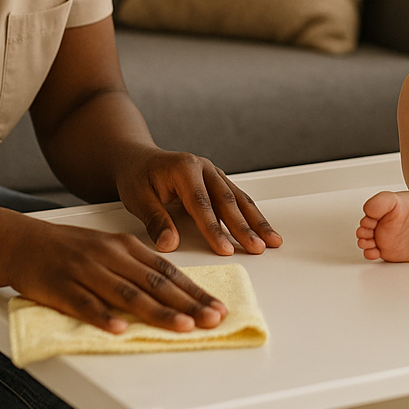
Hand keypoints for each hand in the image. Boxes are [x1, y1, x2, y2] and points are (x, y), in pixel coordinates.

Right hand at [7, 217, 228, 333]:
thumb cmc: (70, 249)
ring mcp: (85, 270)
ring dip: (156, 311)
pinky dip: (102, 316)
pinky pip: (84, 302)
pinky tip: (119, 328)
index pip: (167, 271)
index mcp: (125, 247)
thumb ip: (137, 268)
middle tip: (211, 319)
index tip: (217, 307)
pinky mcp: (61, 285)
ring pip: (126, 293)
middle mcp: (110, 256)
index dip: (194, 291)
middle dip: (186, 303)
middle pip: (154, 283)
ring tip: (181, 325)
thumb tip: (172, 290)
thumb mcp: (109, 250)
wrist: (22, 241)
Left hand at [115, 148, 282, 256]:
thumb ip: (155, 221)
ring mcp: (213, 173)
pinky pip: (238, 198)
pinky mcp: (217, 181)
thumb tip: (169, 244)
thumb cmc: (137, 177)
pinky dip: (252, 215)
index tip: (225, 249)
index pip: (201, 204)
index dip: (214, 229)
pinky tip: (263, 229)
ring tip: (272, 240)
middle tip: (257, 248)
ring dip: (256, 221)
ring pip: (239, 198)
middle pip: (227, 200)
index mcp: (184, 169)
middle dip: (244, 227)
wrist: (138, 159)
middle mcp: (203, 167)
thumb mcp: (138, 198)